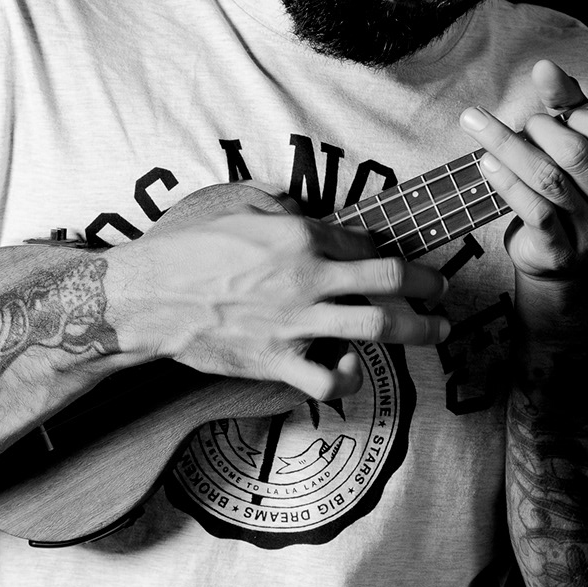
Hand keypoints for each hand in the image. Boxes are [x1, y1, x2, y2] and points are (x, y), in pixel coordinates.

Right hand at [107, 181, 451, 400]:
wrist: (145, 296)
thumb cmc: (183, 249)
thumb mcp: (233, 206)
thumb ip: (277, 206)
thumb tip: (299, 210)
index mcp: (298, 237)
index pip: (364, 243)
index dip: (388, 248)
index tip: (397, 256)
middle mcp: (307, 279)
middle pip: (391, 283)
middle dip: (429, 287)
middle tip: (442, 290)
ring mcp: (296, 324)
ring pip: (379, 329)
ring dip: (419, 330)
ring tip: (435, 331)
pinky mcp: (276, 361)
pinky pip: (330, 380)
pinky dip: (348, 377)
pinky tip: (348, 368)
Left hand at [464, 56, 587, 281]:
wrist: (561, 255)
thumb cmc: (572, 186)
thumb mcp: (578, 141)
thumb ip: (567, 103)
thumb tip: (545, 67)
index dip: (575, 116)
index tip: (551, 114)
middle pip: (574, 155)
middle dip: (538, 130)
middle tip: (521, 124)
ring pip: (549, 181)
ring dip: (509, 147)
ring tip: (479, 126)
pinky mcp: (563, 251)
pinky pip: (534, 210)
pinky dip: (506, 182)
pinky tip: (487, 162)